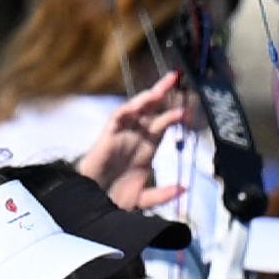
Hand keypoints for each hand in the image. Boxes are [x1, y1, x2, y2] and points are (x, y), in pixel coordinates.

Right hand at [76, 71, 186, 211]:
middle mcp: (136, 137)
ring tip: (160, 88)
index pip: (162, 125)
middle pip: (151, 110)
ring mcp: (122, 134)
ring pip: (135, 110)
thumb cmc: (115, 196)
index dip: (173, 115)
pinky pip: (117, 118)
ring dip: (147, 98)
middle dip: (162, 93)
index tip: (187, 108)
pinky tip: (137, 104)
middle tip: (174, 77)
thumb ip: (163, 194)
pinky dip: (127, 110)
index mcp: (147, 148)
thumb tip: (183, 188)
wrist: (92, 201)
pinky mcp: (108, 136)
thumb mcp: (145, 198)